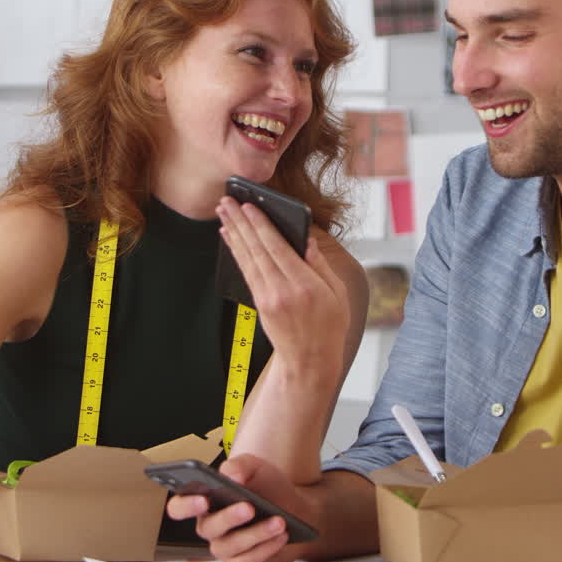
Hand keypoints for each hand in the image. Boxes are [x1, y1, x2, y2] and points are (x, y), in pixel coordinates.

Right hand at [165, 454, 311, 561]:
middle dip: (229, 517)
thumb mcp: (256, 467)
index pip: (180, 506)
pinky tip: (279, 536)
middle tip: (249, 507)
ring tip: (278, 521)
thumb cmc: (267, 487)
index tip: (202, 499)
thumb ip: (240, 465)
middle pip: (207, 528)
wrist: (294, 506)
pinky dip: (264, 549)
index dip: (186, 505)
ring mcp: (225, 546)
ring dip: (256, 534)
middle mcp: (211, 526)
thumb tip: (231, 475)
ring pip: (229, 547)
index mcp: (205, 501)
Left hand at [216, 197, 349, 368]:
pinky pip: (246, 271)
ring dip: (234, 232)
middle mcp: (283, 290)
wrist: (310, 361)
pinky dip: (236, 251)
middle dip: (241, 222)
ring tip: (223, 213)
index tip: (250, 206)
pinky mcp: (260, 304)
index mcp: (306, 285)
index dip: (261, 225)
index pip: (278, 248)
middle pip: (257, 249)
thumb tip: (306, 240)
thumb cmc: (330, 326)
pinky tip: (230, 237)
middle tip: (227, 201)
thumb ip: (321, 265)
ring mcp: (268, 298)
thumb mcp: (338, 294)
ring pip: (248, 258)